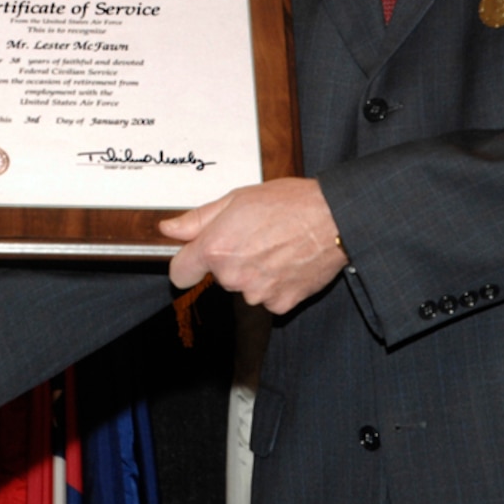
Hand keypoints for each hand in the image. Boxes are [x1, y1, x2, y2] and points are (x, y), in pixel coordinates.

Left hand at [160, 177, 347, 313]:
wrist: (333, 219)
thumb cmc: (288, 204)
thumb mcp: (236, 199)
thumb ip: (198, 219)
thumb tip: (169, 229)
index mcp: (216, 248)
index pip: (179, 273)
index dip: (186, 265)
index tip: (193, 260)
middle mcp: (233, 276)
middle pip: (218, 277)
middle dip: (230, 260)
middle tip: (254, 236)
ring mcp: (257, 293)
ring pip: (245, 287)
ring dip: (254, 273)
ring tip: (275, 246)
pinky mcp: (280, 304)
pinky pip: (268, 297)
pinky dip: (276, 284)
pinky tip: (288, 262)